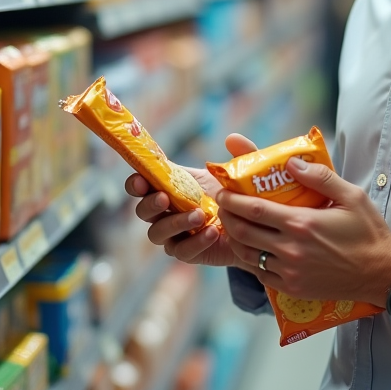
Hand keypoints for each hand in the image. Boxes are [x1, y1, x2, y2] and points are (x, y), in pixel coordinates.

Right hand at [126, 133, 256, 267]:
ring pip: (157, 233)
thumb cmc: (239, 195)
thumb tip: (232, 138)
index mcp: (171, 186)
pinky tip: (212, 233)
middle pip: (143, 211)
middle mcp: (166, 211)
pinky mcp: (187, 252)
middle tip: (165, 198)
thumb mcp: (240, 172)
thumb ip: (240, 153)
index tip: (141, 180)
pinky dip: (195, 242)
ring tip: (200, 216)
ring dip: (175, 223)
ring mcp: (174, 234)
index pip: (142, 184)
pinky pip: (182, 250)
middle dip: (150, 204)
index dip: (136, 183)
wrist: (254, 227)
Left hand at [218, 157, 390, 305]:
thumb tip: (292, 163)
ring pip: (247, 255)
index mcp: (302, 223)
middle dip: (227, 217)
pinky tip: (250, 249)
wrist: (381, 274)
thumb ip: (321, 177)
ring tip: (231, 225)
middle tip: (223, 205)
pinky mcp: (292, 288)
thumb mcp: (352, 196)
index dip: (233, 200)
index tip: (223, 191)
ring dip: (234, 238)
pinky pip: (260, 274)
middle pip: (243, 232)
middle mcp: (291, 249)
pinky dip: (249, 260)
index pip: (254, 210)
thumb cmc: (368, 233)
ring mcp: (290, 272)